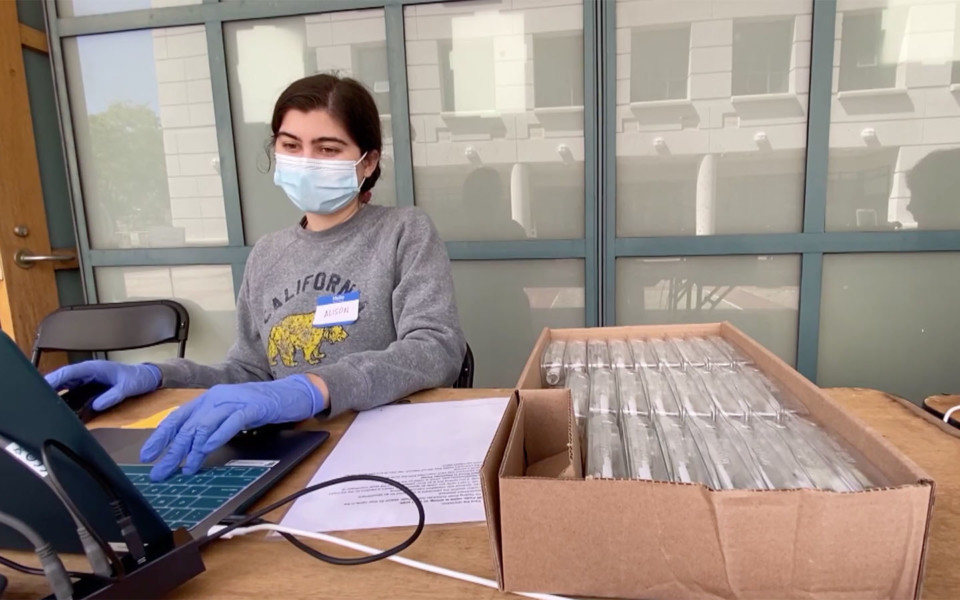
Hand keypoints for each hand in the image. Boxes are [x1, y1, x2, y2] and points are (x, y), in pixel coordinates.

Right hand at [45, 361, 161, 410]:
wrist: (147, 378)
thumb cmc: (137, 378)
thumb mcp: (128, 387)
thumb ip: (113, 396)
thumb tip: (97, 405)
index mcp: (94, 368)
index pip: (68, 372)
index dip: (53, 379)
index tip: (43, 387)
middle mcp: (87, 374)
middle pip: (62, 381)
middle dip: (49, 389)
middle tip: (39, 402)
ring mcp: (87, 382)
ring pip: (65, 389)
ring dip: (56, 397)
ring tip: (47, 409)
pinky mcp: (89, 389)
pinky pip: (73, 395)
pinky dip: (66, 402)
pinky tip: (61, 411)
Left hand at [139, 375, 325, 480]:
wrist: (292, 393)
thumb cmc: (262, 406)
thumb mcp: (231, 415)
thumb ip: (212, 427)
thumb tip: (190, 449)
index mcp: (210, 398)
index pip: (179, 416)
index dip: (161, 436)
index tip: (148, 455)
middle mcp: (217, 396)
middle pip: (189, 425)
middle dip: (173, 450)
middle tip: (161, 471)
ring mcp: (235, 400)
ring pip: (206, 424)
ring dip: (193, 449)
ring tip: (186, 468)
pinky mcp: (253, 406)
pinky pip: (231, 421)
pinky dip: (218, 435)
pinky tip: (208, 448)